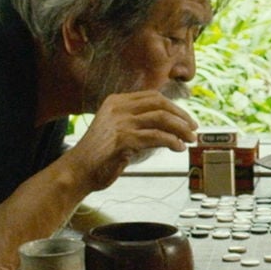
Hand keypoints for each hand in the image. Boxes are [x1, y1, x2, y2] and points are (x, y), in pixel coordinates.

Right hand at [59, 90, 196, 193]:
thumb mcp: (117, 132)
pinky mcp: (123, 138)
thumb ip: (137, 126)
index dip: (174, 107)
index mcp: (116, 102)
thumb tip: (167, 129)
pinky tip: (177, 148)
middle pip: (160, 104)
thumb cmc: (98, 157)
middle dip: (181, 116)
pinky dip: (171, 141)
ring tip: (189, 140)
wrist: (77, 172)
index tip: (186, 119)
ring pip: (161, 119)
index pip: (152, 96)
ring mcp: (119, 121)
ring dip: (180, 130)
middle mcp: (117, 107)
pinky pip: (155, 136)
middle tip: (193, 129)